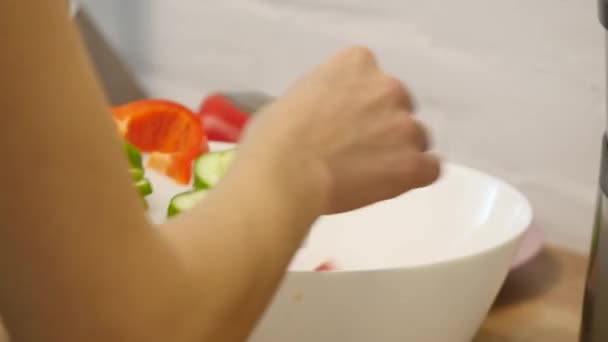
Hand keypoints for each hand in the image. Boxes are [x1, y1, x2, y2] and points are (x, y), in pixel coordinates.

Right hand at [241, 46, 440, 213]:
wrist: (285, 173)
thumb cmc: (274, 137)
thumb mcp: (295, 98)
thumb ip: (323, 102)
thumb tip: (324, 122)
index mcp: (357, 63)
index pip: (373, 78)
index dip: (361, 103)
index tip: (346, 122)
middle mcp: (388, 87)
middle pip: (399, 106)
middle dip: (384, 125)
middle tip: (358, 149)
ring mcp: (404, 126)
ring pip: (416, 137)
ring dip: (399, 151)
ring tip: (370, 173)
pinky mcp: (412, 163)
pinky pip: (430, 168)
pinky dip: (415, 176)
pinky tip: (393, 185)